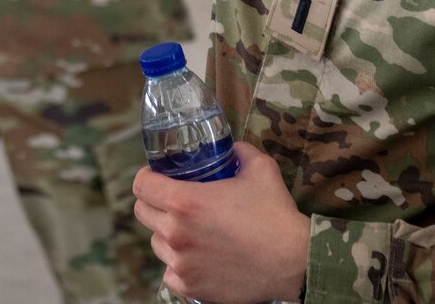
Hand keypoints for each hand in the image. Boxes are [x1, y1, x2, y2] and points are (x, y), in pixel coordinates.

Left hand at [132, 143, 307, 303]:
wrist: (293, 261)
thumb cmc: (275, 214)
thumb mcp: (259, 168)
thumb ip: (238, 152)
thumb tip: (230, 148)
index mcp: (185, 202)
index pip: (141, 185)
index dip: (149, 177)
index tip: (160, 177)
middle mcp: (175, 233)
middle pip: (142, 212)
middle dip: (155, 202)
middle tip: (176, 201)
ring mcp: (180, 263)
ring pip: (156, 243)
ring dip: (167, 234)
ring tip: (192, 230)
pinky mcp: (190, 286)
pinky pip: (170, 271)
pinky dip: (180, 263)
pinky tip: (199, 256)